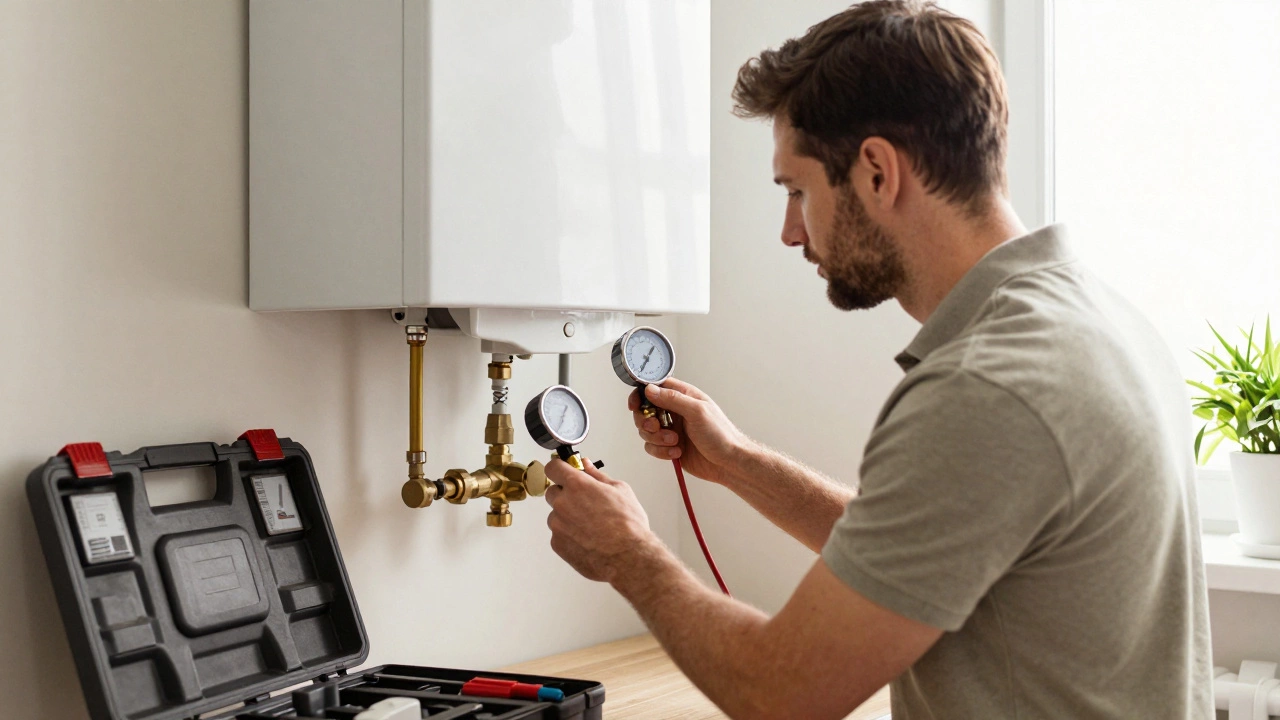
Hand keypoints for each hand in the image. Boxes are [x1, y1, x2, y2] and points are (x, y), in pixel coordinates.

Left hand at [545, 458, 659, 583]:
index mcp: (577, 485)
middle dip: (565, 494)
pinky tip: (587, 538)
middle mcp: (563, 503)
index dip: (559, 468)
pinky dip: (569, 534)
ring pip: (556, 515)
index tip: (563, 472)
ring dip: (567, 516)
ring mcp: (557, 525)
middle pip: (552, 492)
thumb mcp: (620, 490)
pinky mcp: (557, 543)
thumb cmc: (628, 524)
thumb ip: (597, 475)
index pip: (553, 467)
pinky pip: (558, 533)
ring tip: (590, 525)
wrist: (628, 557)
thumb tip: (586, 465)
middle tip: (585, 503)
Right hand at [631, 378, 751, 484]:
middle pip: (645, 410)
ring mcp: (671, 429)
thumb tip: (650, 389)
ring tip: (675, 442)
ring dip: (657, 438)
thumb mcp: (697, 411)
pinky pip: (652, 447)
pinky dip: (661, 451)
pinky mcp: (670, 446)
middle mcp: (675, 411)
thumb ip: (672, 399)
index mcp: (683, 397)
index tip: (635, 405)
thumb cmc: (721, 434)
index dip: (641, 395)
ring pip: (646, 431)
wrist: (728, 463)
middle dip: (646, 421)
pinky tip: (677, 453)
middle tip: (656, 427)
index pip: (655, 388)